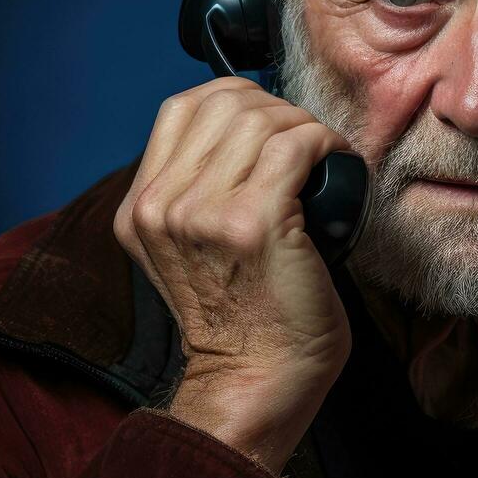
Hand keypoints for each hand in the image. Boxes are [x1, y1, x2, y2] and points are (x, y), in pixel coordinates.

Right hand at [113, 77, 353, 471]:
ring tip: (323, 151)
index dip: (237, 99)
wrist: (257, 379)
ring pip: (262, 119)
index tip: (272, 122)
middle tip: (306, 139)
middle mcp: (161, 207)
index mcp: (140, 209)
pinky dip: (325, 142)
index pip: (181, 109)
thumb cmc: (246, 318)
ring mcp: (203, 214)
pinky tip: (337, 160)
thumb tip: (243, 134)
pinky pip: (296, 145)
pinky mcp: (253, 223)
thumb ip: (194, 195)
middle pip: (224, 104)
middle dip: (277, 109)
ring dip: (305, 126)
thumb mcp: (190, 250)